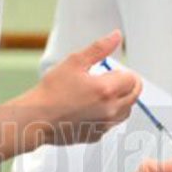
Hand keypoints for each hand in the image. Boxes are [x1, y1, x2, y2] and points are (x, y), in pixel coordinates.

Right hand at [14, 30, 141, 145]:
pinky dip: (108, 115)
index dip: (123, 72)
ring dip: (120, 101)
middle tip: (110, 80)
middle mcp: (110, 110)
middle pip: (134, 95)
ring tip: (101, 94)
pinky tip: (91, 108)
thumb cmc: (51, 92)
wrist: (36, 118)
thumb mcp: (75, 62)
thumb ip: (99, 48)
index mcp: (107, 90)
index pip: (133, 79)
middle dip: (127, 85)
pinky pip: (112, 124)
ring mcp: (105, 125)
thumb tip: (116, 37)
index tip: (111, 72)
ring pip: (126, 111)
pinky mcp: (98, 135)